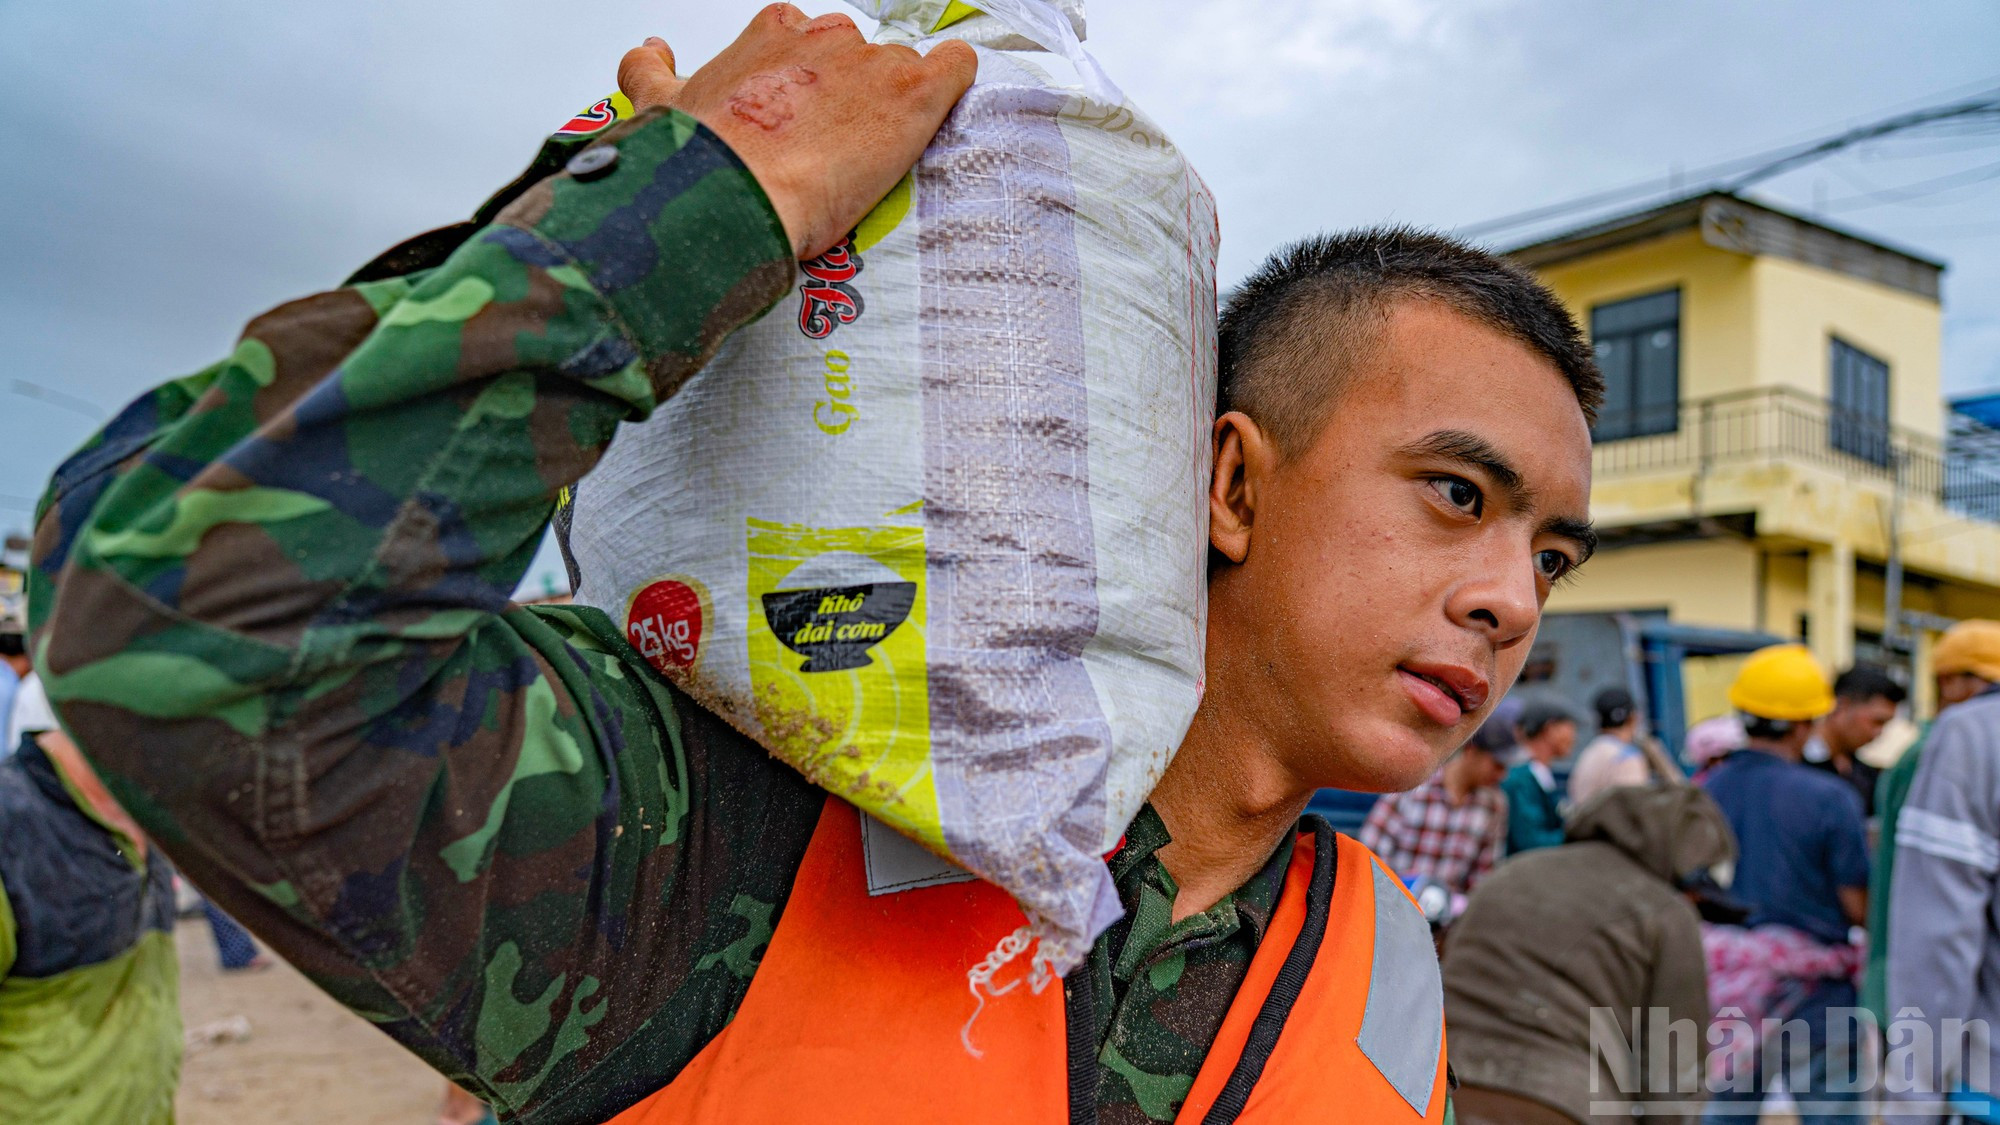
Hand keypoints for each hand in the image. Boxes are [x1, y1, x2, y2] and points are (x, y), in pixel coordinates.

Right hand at [617, 5, 976, 258]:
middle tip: (840, 146)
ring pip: (902, 69)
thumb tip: (647, 54)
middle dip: (854, 95)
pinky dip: (955, 83)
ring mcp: (873, 62)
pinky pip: (956, 66)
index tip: (806, 116)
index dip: (810, 81)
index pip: (803, 37)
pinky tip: (942, 109)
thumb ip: (652, 73)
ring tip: (880, 155)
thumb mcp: (660, 106)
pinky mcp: (915, 90)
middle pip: (857, 56)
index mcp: (771, 35)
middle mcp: (824, 38)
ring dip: (896, 106)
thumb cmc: (702, 161)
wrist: (733, 194)